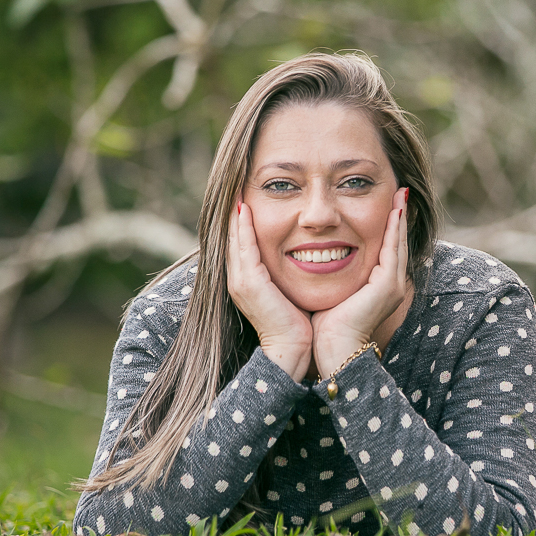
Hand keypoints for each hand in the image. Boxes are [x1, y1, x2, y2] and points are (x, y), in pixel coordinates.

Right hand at [227, 201, 312, 380]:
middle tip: (238, 184)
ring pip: (234, 238)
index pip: (242, 242)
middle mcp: (239, 278)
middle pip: (233, 236)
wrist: (293, 350)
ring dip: (236, 213)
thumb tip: (302, 256)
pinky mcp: (248, 283)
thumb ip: (288, 274)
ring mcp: (241, 280)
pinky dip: (242, 227)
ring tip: (238, 189)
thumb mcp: (290, 292)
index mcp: (249, 280)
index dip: (243, 220)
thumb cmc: (298, 324)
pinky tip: (244, 208)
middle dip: (236, 211)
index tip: (248, 196)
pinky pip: (243, 247)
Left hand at [312, 187, 409, 375]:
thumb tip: (318, 258)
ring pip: (399, 241)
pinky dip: (396, 227)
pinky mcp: (389, 285)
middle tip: (399, 188)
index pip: (385, 246)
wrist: (331, 348)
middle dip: (398, 214)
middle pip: (396, 240)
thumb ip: (334, 274)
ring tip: (400, 191)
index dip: (386, 224)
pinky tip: (395, 208)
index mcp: (379, 285)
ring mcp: (393, 284)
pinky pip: (394, 248)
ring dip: (400, 214)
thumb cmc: (325, 325)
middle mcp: (391, 283)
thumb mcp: (332, 291)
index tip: (385, 200)